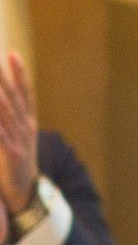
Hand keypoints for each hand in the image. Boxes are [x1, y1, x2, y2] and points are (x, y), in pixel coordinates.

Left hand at [0, 52, 39, 215]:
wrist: (24, 191)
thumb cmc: (15, 162)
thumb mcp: (17, 137)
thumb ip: (10, 119)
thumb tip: (3, 99)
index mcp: (27, 121)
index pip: (25, 92)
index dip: (20, 73)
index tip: (12, 54)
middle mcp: (26, 127)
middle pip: (16, 98)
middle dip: (5, 78)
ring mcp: (21, 140)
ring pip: (8, 114)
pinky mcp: (13, 155)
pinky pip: (2, 138)